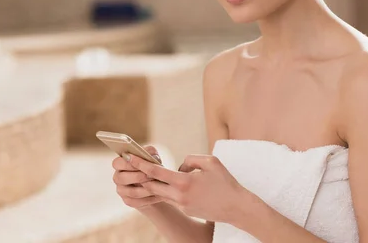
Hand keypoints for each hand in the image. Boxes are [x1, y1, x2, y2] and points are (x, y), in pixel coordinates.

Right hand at [111, 145, 164, 209]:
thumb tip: (149, 153)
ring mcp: (121, 190)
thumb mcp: (152, 156)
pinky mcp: (128, 201)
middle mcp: (118, 177)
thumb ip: (150, 151)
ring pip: (132, 192)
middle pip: (122, 178)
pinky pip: (137, 202)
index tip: (141, 164)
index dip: (128, 164)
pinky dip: (149, 198)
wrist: (157, 183)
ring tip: (158, 185)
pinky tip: (159, 195)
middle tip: (152, 175)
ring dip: (146, 188)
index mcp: (120, 164)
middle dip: (138, 176)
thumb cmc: (152, 165)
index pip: (117, 163)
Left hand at [128, 153, 248, 223]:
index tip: (130, 157)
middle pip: (152, 185)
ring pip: (160, 193)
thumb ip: (190, 159)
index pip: (156, 172)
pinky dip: (165, 190)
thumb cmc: (225, 182)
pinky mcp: (186, 210)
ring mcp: (182, 205)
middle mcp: (179, 196)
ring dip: (152, 184)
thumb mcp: (210, 162)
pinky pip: (171, 198)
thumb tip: (178, 166)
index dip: (141, 164)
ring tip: (146, 172)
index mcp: (184, 182)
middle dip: (141, 175)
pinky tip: (164, 183)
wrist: (236, 207)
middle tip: (133, 164)